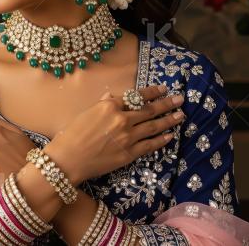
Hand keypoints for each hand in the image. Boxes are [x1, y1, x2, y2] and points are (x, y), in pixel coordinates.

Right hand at [45, 85, 184, 183]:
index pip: (136, 96)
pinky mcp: (129, 154)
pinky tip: (170, 135)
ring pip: (153, 126)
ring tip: (180, 115)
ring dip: (169, 120)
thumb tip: (113, 97)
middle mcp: (122, 119)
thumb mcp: (86, 113)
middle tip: (180, 99)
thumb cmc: (71, 135)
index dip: (152, 92)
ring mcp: (127, 137)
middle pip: (149, 110)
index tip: (163, 89)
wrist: (67, 160)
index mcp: (110, 106)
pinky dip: (161, 140)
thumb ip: (102, 104)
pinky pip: (150, 145)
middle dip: (167, 104)